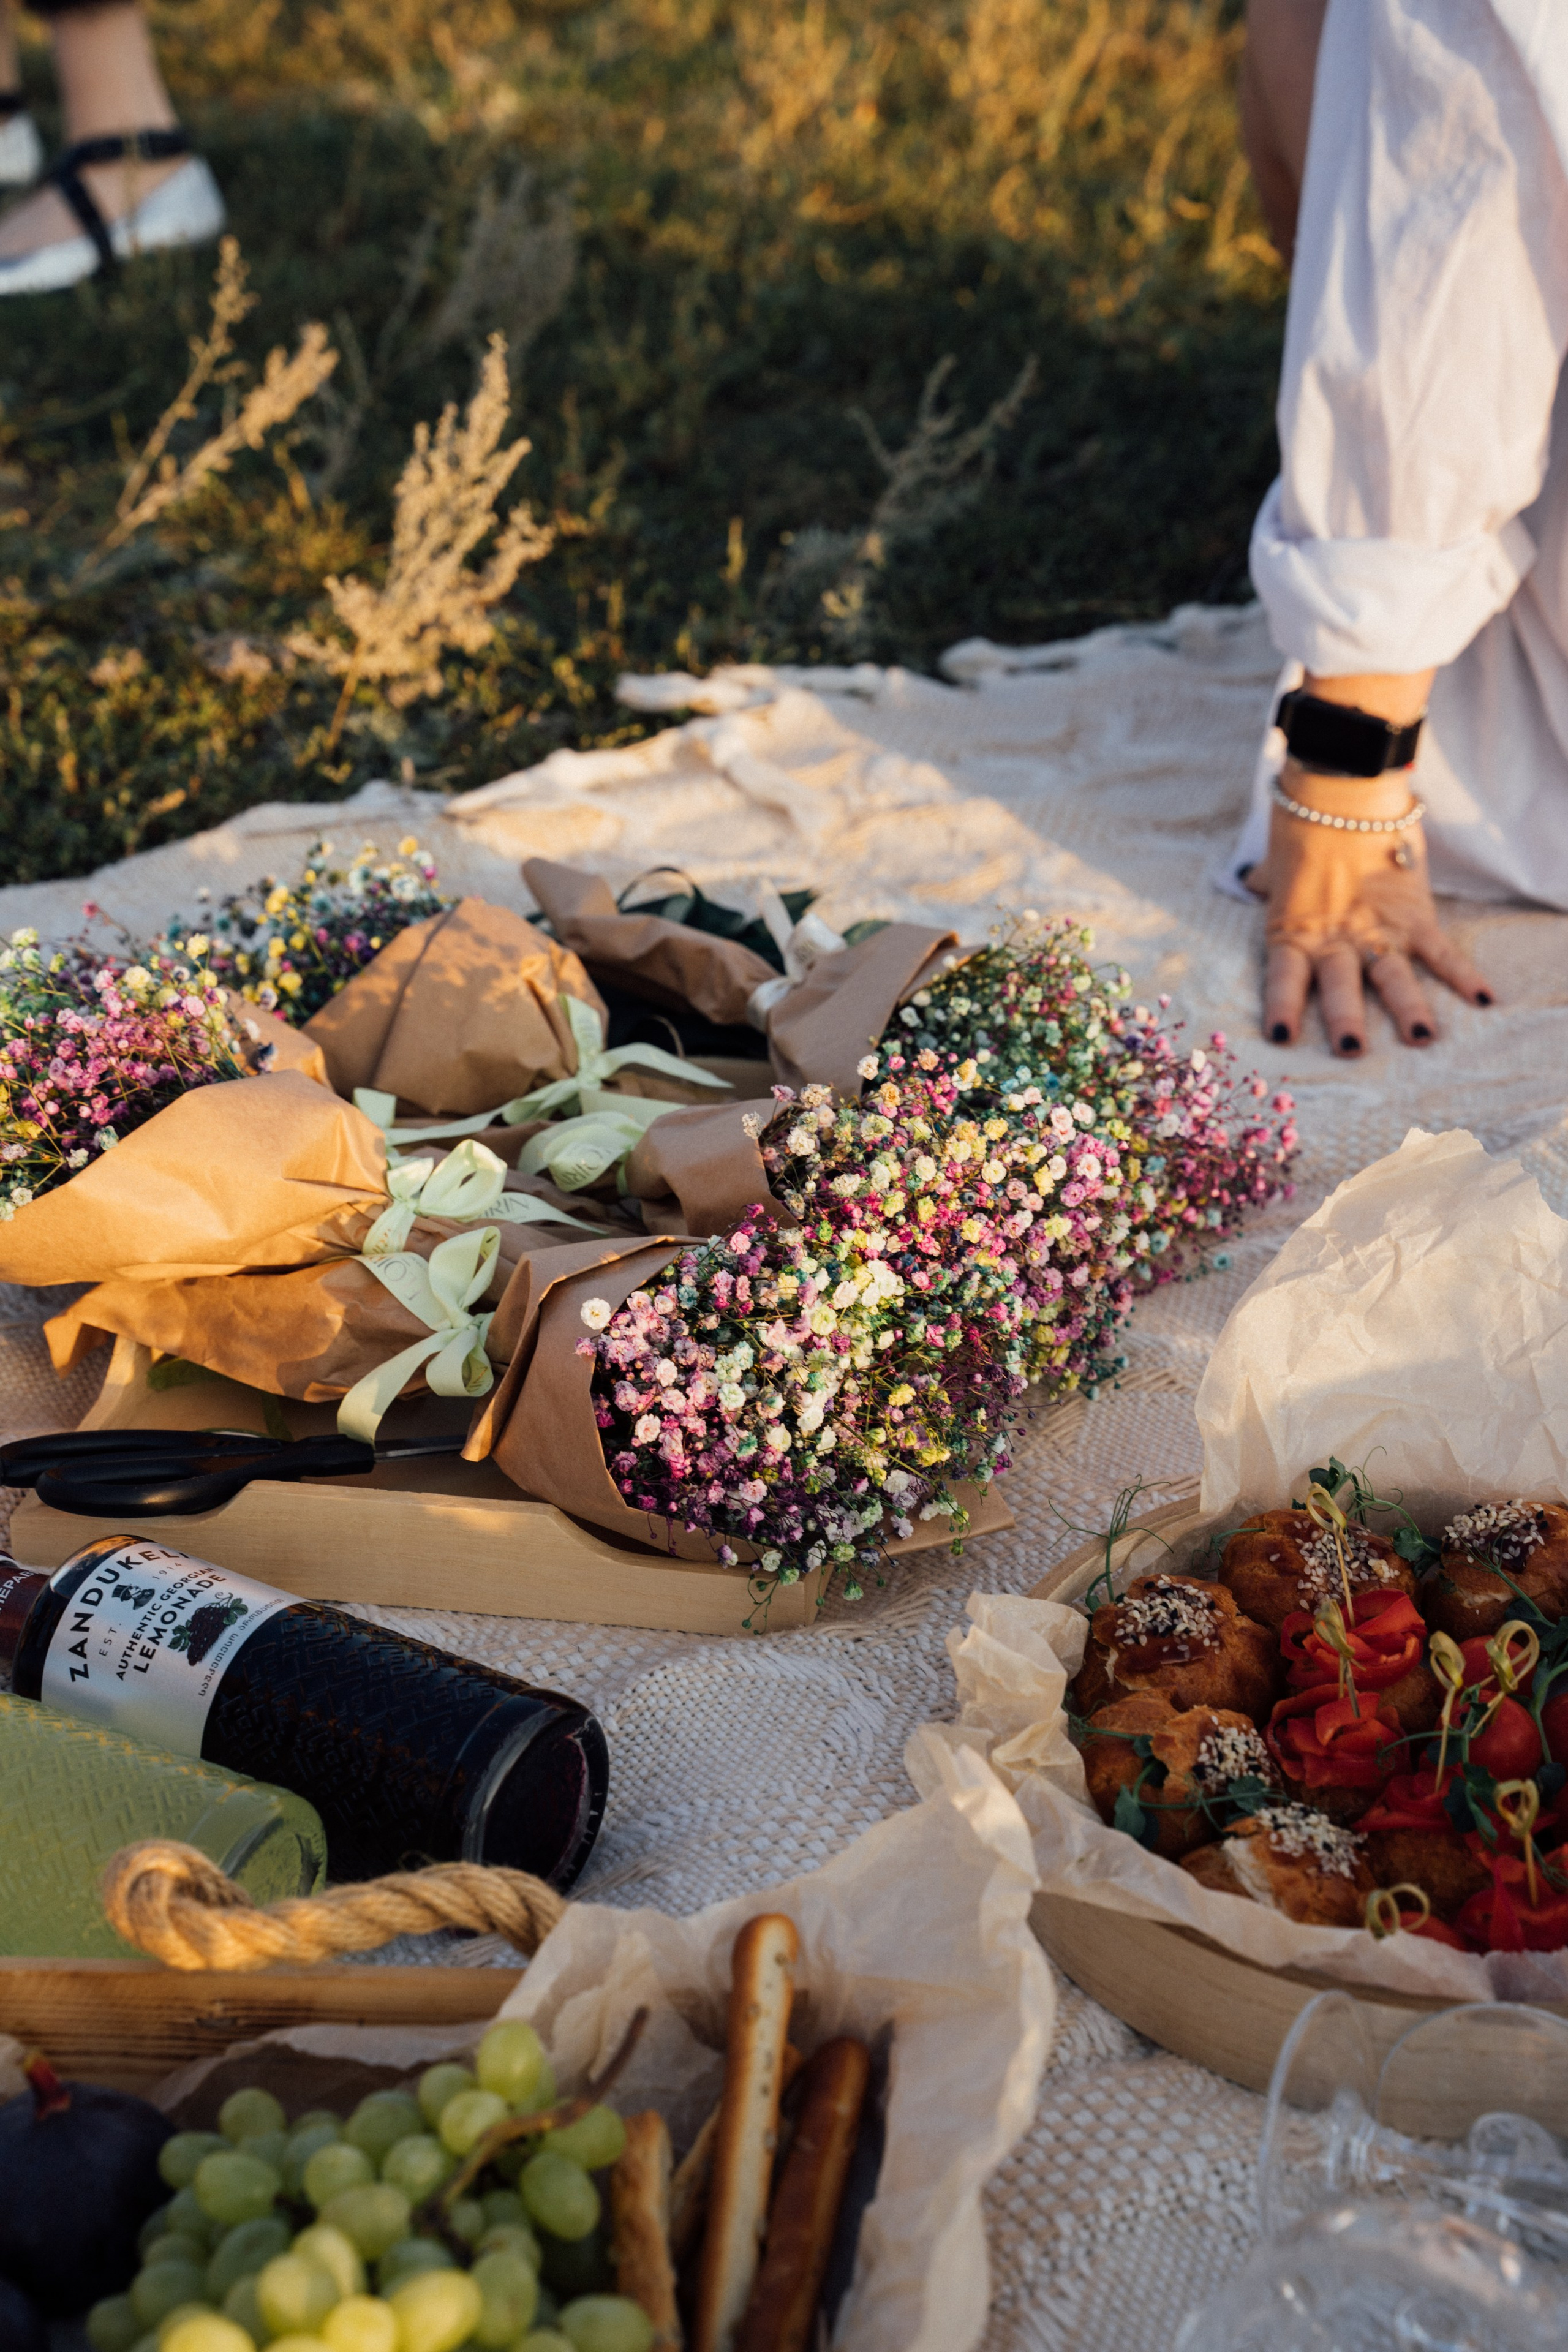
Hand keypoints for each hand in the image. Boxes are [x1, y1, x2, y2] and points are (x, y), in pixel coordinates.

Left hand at [1246, 765, 1493, 1052]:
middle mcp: (1337, 937)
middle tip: (1352, 1052)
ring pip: (1394, 978)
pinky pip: (1441, 950)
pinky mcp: (1415, 912)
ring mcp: (1379, 928)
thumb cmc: (1302, 821)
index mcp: (1296, 929)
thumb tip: (1250, 884)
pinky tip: (1484, 1000)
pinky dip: (1464, 975)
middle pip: (1341, 988)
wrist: (1343, 786)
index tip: (1281, 1038)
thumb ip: (1266, 883)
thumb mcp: (1275, 861)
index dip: (1283, 1008)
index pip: (1284, 978)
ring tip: (1421, 1040)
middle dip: (1346, 1022)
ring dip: (1408, 1010)